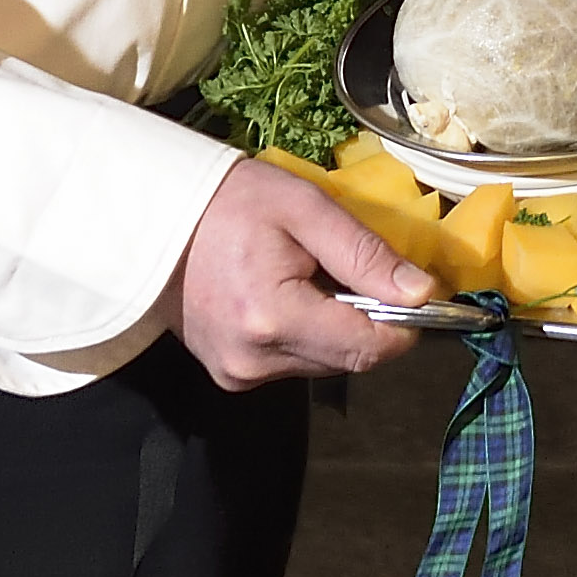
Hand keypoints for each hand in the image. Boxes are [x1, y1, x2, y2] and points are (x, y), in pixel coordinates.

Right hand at [170, 157, 425, 390]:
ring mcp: (238, 373)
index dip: (403, 324)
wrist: (154, 219)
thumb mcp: (305, 208)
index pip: (368, 349)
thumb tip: (421, 293)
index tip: (410, 292)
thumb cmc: (229, 202)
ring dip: (333, 326)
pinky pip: (291, 362)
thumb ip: (364, 253)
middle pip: (348, 358)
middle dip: (364, 318)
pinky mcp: (229, 374)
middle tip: (342, 266)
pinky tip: (281, 294)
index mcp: (274, 319)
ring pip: (323, 362)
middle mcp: (255, 361)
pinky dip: (303, 333)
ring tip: (304, 276)